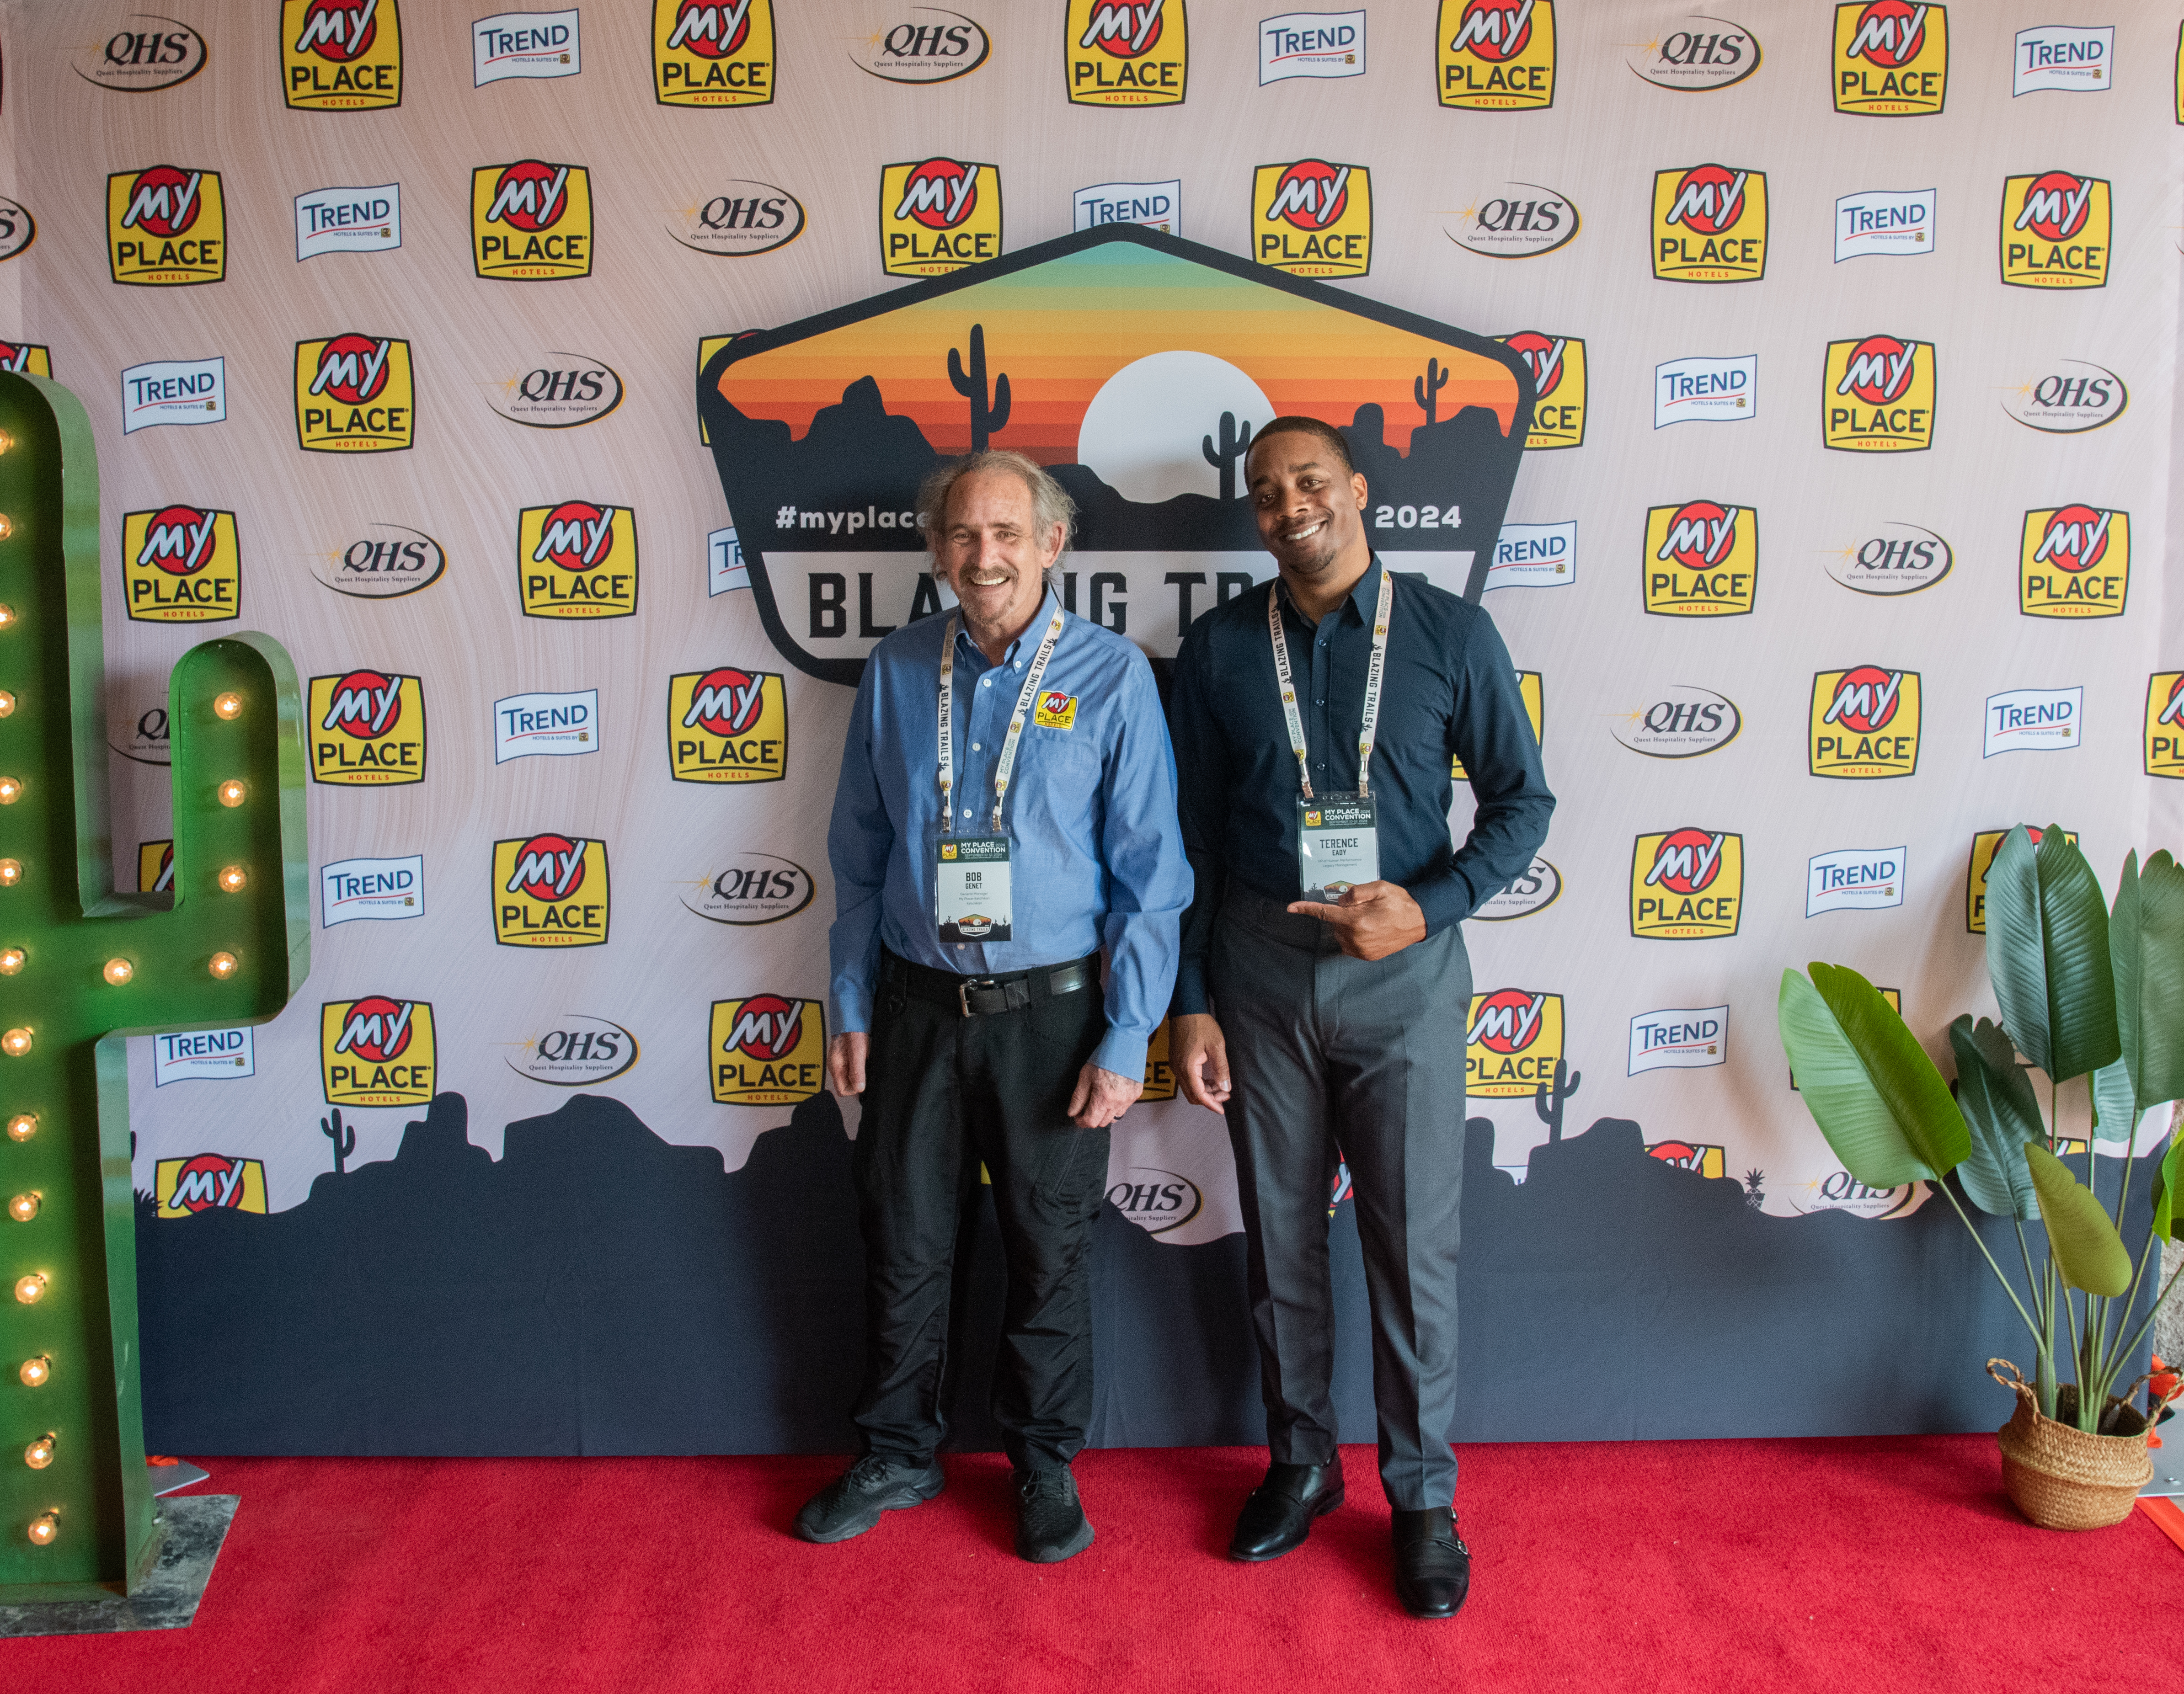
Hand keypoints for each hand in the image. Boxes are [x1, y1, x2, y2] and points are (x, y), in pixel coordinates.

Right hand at [827, 1031, 868, 1096]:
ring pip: (851, 1077)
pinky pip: (855, 1068)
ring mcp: (842, 1061)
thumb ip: (857, 1070)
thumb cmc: (852, 1029)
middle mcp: (837, 1066)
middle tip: (867, 1071)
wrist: (852, 1015)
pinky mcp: (848, 1056)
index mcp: (836, 1066)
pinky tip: (866, 1060)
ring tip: (867, 1063)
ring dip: (861, 1074)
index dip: (854, 1089)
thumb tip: (859, 1088)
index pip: (842, 1090)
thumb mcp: (857, 1051)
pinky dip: (862, 1067)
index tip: (864, 1081)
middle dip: (858, 1081)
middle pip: (847, 1085)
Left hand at [1068, 1063, 1141, 1128]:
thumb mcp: (1085, 1075)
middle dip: (1092, 1118)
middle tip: (1085, 1108)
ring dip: (1104, 1114)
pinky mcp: (1136, 1095)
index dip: (1081, 1121)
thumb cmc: (1104, 1057)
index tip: (1077, 1117)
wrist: (1125, 1044)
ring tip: (1099, 1101)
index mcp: (1104, 1098)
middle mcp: (1118, 1102)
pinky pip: (1124, 1108)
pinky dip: (1115, 1106)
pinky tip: (1110, 1095)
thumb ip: (1078, 1097)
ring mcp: (1129, 1099)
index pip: (1091, 1121)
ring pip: (1114, 1118)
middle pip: (1102, 1122)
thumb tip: (1072, 1112)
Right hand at [1171, 1012, 1231, 1111]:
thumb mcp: (1217, 1046)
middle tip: (1225, 1095)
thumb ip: (1221, 1068)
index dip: (1211, 1104)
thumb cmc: (1201, 1024)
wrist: (1186, 1009)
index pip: (1198, 1094)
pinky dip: (1198, 1083)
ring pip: (1189, 1088)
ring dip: (1204, 1091)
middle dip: (1209, 1099)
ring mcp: (1174, 1065)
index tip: (1222, 1109)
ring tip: (1220, 1087)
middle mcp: (1177, 1069)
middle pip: (1192, 1095)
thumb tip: (1225, 1088)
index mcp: (1187, 1067)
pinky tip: (1210, 1079)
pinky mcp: (1176, 1060)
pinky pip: (1186, 1079)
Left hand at [1286, 880, 1426, 960]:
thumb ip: (1355, 892)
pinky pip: (1348, 944)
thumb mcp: (1379, 888)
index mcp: (1357, 920)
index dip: (1306, 909)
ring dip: (1346, 925)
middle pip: (1334, 923)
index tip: (1291, 907)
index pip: (1325, 914)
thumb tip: (1339, 901)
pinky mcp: (1367, 956)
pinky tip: (1368, 929)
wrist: (1419, 921)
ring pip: (1340, 934)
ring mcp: (1361, 950)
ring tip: (1368, 918)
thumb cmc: (1399, 902)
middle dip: (1342, 913)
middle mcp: (1356, 938)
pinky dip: (1352, 935)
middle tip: (1362, 907)